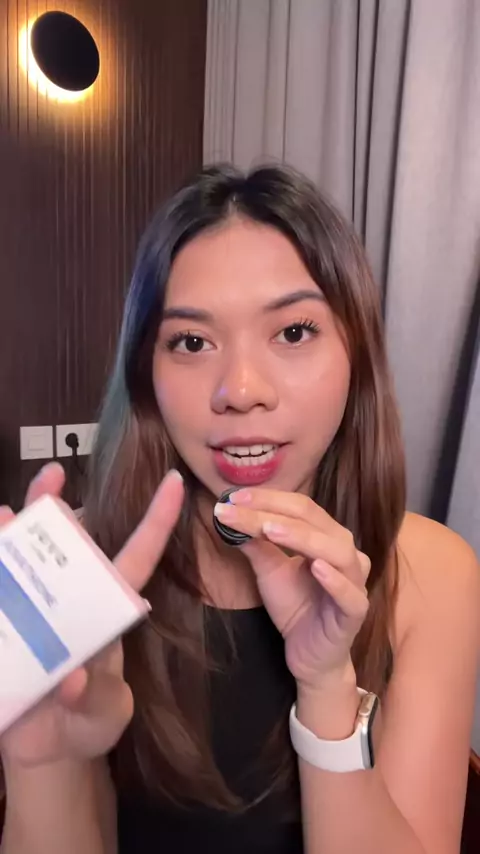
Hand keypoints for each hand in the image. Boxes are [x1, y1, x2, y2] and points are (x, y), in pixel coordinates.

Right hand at [0, 462, 183, 767]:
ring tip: (5, 513)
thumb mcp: (104, 712)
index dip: (158, 520)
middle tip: (51, 476)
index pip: (139, 556)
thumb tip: (72, 680)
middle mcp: (73, 597)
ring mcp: (36, 607)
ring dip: (15, 528)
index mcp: (109, 608)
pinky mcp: (8, 621)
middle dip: (56, 506)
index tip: (174, 481)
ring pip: (27, 555)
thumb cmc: (89, 722)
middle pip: (68, 543)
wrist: (48, 748)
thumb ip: (93, 697)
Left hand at [214, 488, 369, 692]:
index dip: (267, 499)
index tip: (232, 496)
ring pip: (336, 551)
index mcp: (327, 536)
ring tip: (270, 529)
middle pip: (314, 521)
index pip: (299, 507)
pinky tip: (317, 568)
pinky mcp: (356, 612)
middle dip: (273, 511)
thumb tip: (228, 513)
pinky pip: (350, 593)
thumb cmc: (295, 607)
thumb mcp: (269, 571)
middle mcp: (345, 552)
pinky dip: (335, 580)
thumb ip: (255, 543)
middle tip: (239, 507)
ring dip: (303, 537)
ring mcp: (355, 581)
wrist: (309, 656)